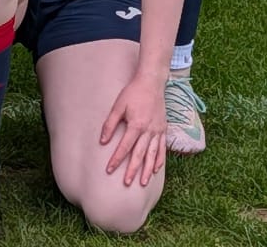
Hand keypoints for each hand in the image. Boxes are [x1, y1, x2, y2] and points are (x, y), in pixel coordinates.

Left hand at [100, 71, 169, 186]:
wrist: (152, 83)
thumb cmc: (132, 93)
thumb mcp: (118, 106)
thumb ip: (110, 124)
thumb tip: (102, 140)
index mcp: (136, 125)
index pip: (124, 147)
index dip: (116, 159)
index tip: (110, 170)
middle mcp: (148, 131)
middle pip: (139, 155)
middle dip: (132, 170)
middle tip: (126, 183)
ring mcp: (158, 131)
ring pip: (153, 155)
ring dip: (148, 170)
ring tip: (143, 183)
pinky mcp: (163, 130)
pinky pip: (162, 149)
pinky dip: (159, 160)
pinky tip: (156, 170)